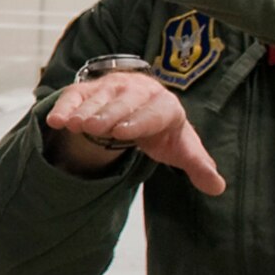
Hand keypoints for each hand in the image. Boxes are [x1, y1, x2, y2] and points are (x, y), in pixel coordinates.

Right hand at [45, 75, 225, 195]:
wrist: (142, 104)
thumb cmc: (162, 130)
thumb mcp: (181, 148)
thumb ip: (199, 166)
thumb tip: (218, 186)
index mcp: (166, 105)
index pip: (154, 111)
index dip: (139, 121)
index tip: (123, 132)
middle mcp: (139, 90)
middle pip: (123, 102)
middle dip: (108, 114)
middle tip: (93, 128)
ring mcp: (112, 87)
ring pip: (98, 98)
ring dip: (85, 111)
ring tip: (73, 124)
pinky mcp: (89, 89)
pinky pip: (76, 95)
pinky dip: (65, 106)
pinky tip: (57, 120)